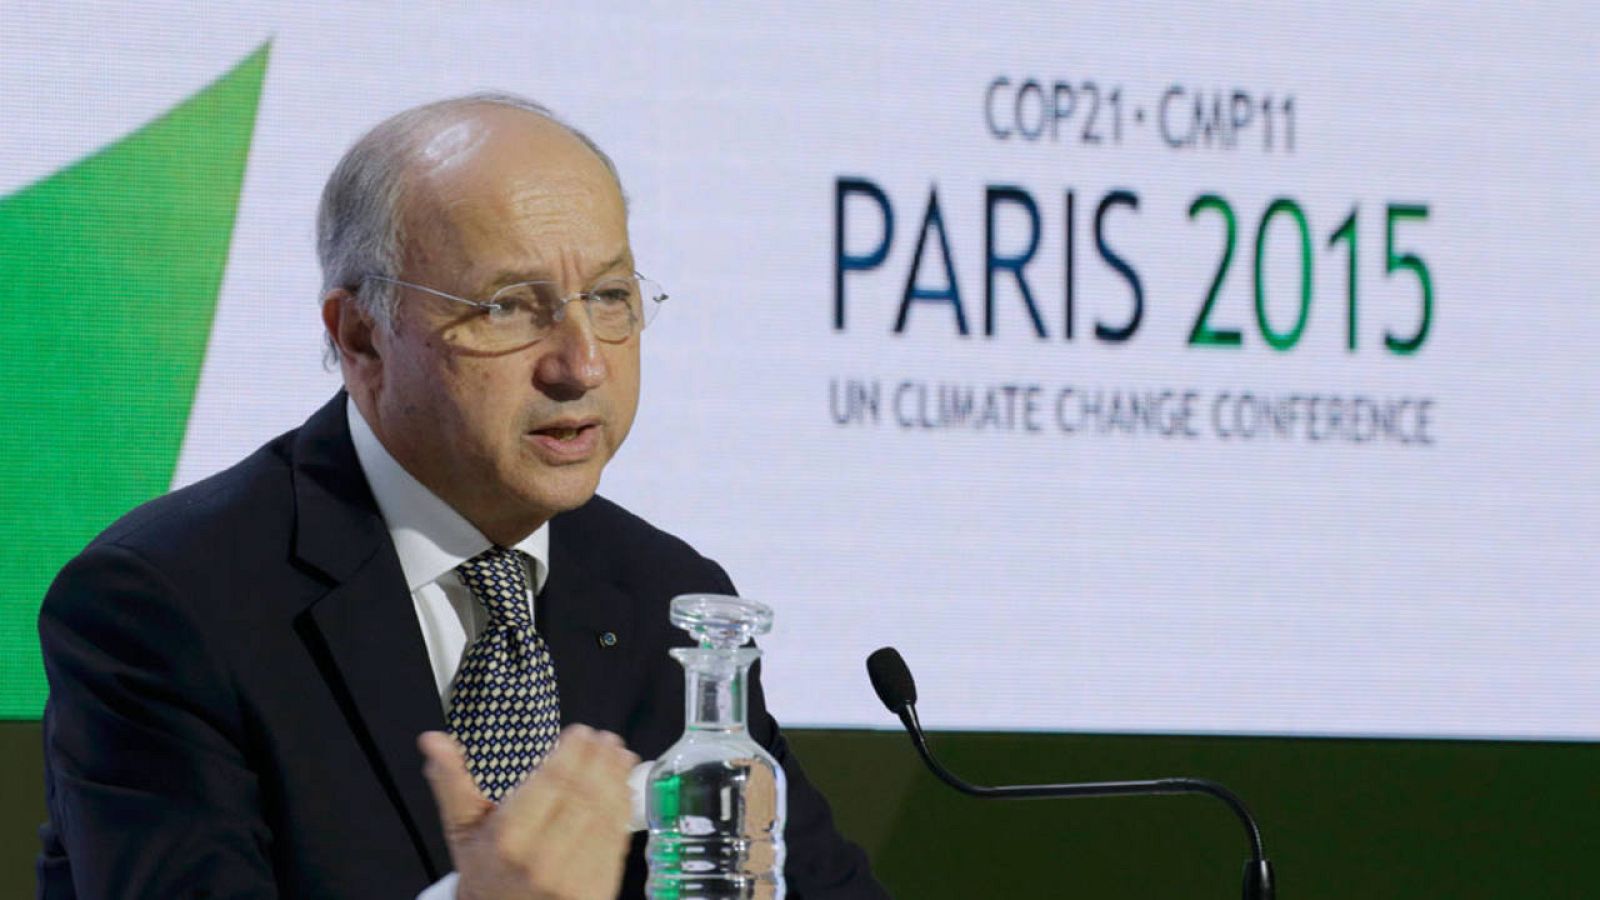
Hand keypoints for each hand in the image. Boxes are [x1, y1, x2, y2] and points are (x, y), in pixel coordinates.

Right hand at [419, 725, 638, 899]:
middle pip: (582, 797)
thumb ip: (452, 782)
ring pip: (604, 817)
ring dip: (617, 779)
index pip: (550, 784)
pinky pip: (615, 842)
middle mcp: (541, 861)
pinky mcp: (595, 892)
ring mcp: (571, 880)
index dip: (572, 753)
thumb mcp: (462, 829)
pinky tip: (623, 787)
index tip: (581, 732)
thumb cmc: (485, 870)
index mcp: (507, 840)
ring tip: (620, 755)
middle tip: (605, 738)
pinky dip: (622, 809)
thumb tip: (433, 740)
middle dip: (599, 760)